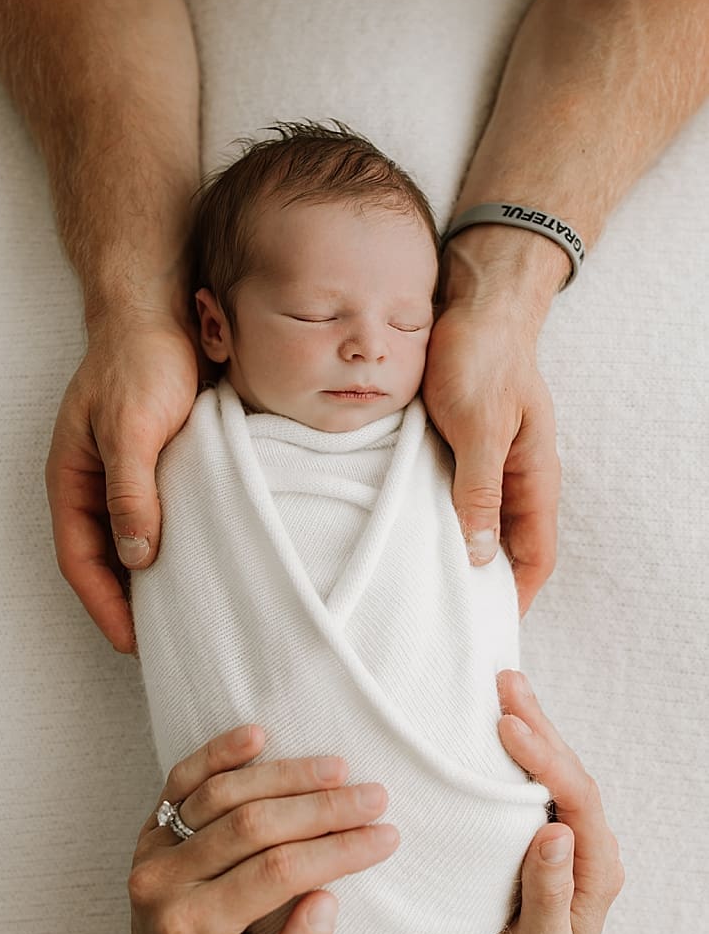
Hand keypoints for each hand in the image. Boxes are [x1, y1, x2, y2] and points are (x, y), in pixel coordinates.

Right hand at [46, 310, 199, 652]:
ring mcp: (125, 479)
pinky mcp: (160, 469)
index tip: (132, 644)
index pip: (79, 561)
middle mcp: (94, 486)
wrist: (164, 309)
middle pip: (102, 562)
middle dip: (124, 606)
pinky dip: (176, 550)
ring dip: (151, 582)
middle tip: (162, 645)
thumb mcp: (131, 427)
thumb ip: (130, 491)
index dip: (103, 606)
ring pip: (132, 545)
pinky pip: (162, 521)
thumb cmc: (140, 361)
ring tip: (183, 618)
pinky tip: (201, 568)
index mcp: (71, 481)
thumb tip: (135, 556)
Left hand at [123, 725, 399, 933]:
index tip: (386, 836)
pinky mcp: (150, 826)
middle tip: (374, 797)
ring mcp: (150, 849)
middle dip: (320, 808)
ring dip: (283, 776)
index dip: (335, 852)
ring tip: (338, 769)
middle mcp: (162, 883)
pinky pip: (181, 780)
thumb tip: (325, 900)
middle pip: (249, 826)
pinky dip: (217, 754)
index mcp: (192, 928)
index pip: (275, 874)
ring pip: (220, 796)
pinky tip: (257, 734)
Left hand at [425, 233, 561, 615]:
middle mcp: (510, 475)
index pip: (535, 553)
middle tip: (442, 619)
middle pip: (501, 545)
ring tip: (414, 587)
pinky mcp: (451, 446)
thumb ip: (479, 488)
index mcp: (533, 475)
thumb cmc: (482, 358)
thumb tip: (479, 554)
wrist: (470, 305)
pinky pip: (441, 493)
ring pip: (468, 521)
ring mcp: (481, 460)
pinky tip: (397, 533)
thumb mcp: (480, 426)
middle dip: (479, 583)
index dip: (515, 594)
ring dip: (449, 551)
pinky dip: (425, 517)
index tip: (486, 629)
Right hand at [477, 671, 625, 933]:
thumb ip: (550, 892)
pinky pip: (537, 781)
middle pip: (571, 772)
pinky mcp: (542, 832)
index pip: (578, 800)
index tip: (509, 729)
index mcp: (595, 868)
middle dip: (540, 725)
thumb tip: (554, 832)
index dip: (546, 760)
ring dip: (533, 726)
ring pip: (557, 770)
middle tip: (506, 684)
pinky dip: (522, 746)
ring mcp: (567, 836)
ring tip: (505, 686)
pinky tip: (501, 722)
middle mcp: (588, 845)